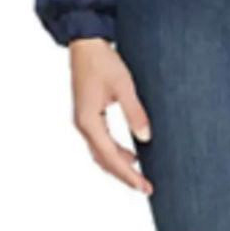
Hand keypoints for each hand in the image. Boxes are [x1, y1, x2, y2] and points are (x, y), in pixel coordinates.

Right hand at [70, 38, 152, 193]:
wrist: (86, 44)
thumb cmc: (103, 61)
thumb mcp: (124, 86)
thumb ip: (135, 113)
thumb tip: (146, 139)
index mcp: (89, 122)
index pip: (111, 157)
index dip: (129, 174)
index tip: (144, 186)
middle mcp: (83, 125)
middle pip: (104, 160)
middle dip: (125, 175)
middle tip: (145, 187)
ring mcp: (83, 121)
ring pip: (101, 153)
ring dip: (119, 165)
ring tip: (140, 174)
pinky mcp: (87, 114)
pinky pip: (100, 142)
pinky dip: (114, 152)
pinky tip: (130, 153)